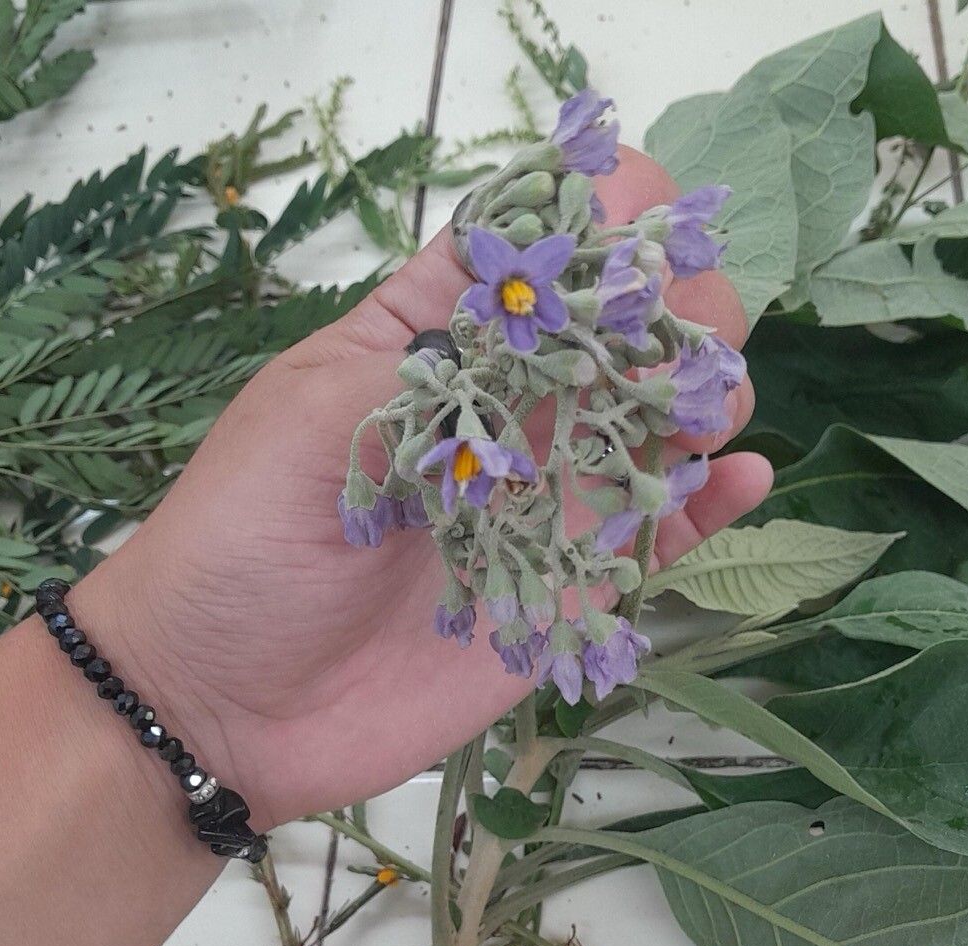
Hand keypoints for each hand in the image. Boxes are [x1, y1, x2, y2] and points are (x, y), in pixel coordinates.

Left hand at [73, 147, 771, 828]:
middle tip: (665, 347)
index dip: (604, 219)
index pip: (544, 245)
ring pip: (666, 417)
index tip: (626, 240)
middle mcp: (509, 406)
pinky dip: (716, 502)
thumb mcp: (313, 421)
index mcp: (439, 340)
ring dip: (707, 393)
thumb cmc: (242, 546)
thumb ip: (432, 349)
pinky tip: (740, 478)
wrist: (227, 705)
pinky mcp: (572, 584)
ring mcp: (549, 495)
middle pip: (631, 322)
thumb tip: (549, 277)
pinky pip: (664, 534)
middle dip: (678, 305)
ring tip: (691, 419)